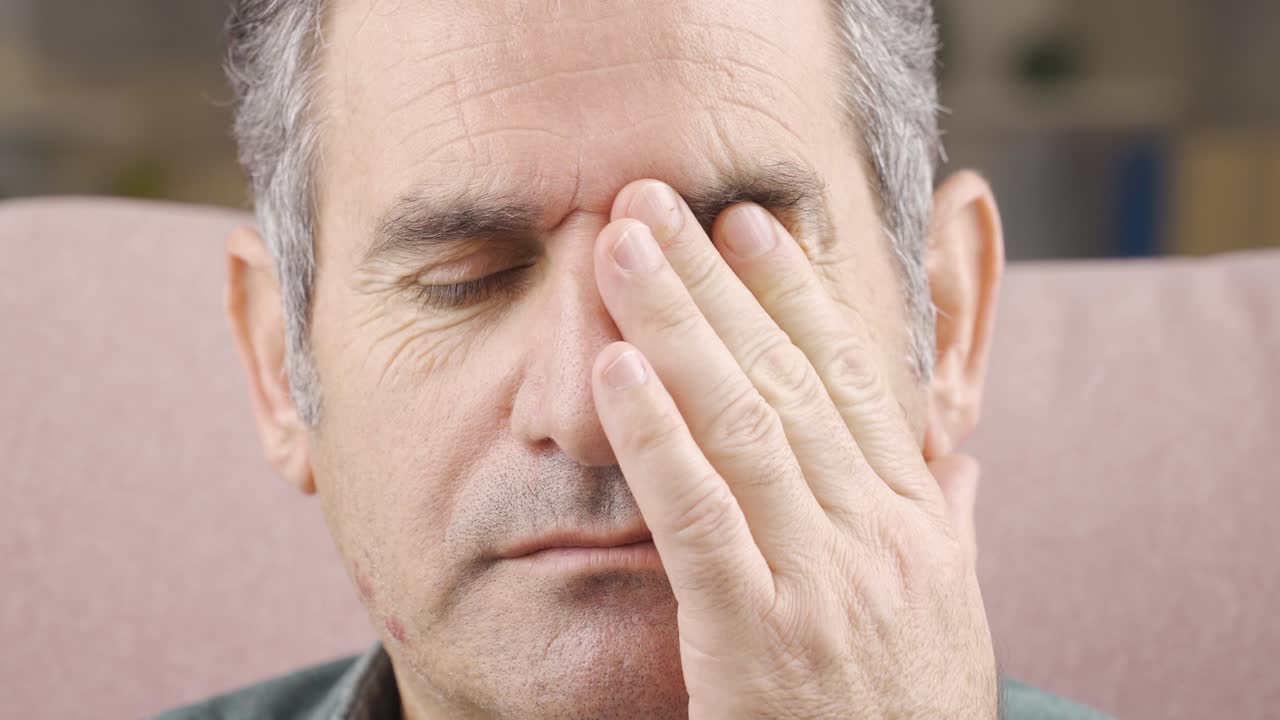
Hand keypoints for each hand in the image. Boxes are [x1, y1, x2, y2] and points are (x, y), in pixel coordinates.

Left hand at [589, 180, 997, 718]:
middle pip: (787, 377)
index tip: (751, 224)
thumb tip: (963, 462)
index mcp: (916, 520)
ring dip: (677, 326)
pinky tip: (616, 372)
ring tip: (624, 250)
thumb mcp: (949, 613)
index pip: (854, 379)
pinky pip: (702, 518)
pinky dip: (658, 438)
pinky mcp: (760, 639)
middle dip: (717, 281)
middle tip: (658, 201)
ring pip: (745, 425)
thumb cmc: (909, 712)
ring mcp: (822, 582)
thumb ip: (951, 527)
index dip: (798, 294)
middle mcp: (876, 534)